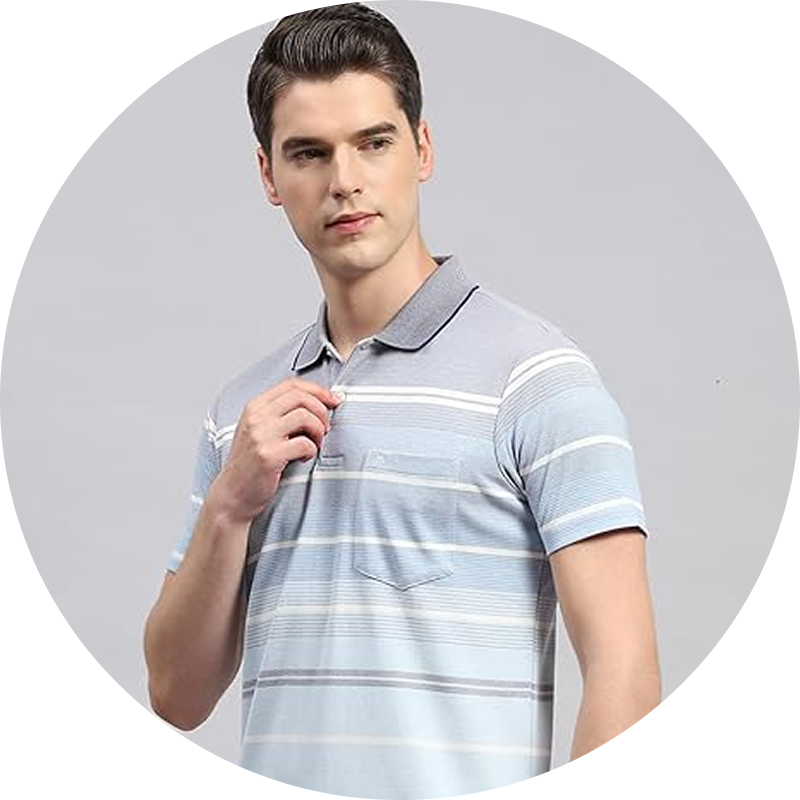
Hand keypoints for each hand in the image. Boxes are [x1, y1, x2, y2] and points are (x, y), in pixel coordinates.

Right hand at [210, 378, 342, 523]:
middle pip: (301, 397)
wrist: (233, 493)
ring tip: (315, 443)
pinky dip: (311, 450)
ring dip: (319, 430)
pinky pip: (304, 443)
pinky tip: (304, 457)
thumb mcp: (258, 430)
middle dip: (322, 410)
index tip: (332, 400)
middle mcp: (256, 417)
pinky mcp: (269, 455)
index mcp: (255, 407)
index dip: (318, 390)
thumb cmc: (250, 463)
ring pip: (305, 417)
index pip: (292, 385)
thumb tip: (318, 403)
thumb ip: (280, 414)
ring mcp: (261, 436)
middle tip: (326, 427)